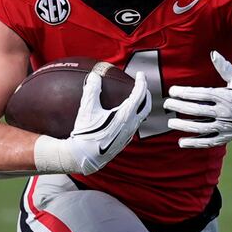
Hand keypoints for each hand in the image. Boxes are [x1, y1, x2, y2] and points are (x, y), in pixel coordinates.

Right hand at [35, 68, 150, 174]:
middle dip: (146, 94)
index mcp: (125, 115)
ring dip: (141, 106)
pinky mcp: (124, 142)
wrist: (84, 157)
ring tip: (135, 100)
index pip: (139, 94)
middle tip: (142, 86)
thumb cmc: (86, 133)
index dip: (141, 82)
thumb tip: (95, 76)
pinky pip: (134, 126)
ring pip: (141, 117)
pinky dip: (134, 116)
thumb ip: (92, 90)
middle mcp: (131, 125)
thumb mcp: (87, 109)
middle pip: (146, 106)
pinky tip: (125, 117)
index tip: (140, 74)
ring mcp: (129, 134)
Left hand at [163, 52, 231, 148]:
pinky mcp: (227, 137)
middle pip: (197, 110)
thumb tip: (213, 54)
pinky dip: (195, 143)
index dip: (185, 93)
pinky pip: (208, 141)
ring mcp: (225, 126)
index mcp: (225, 96)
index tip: (172, 91)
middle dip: (180, 107)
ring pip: (201, 128)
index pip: (201, 94)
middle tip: (167, 104)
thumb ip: (225, 68)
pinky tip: (181, 142)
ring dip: (184, 126)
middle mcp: (224, 112)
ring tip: (170, 122)